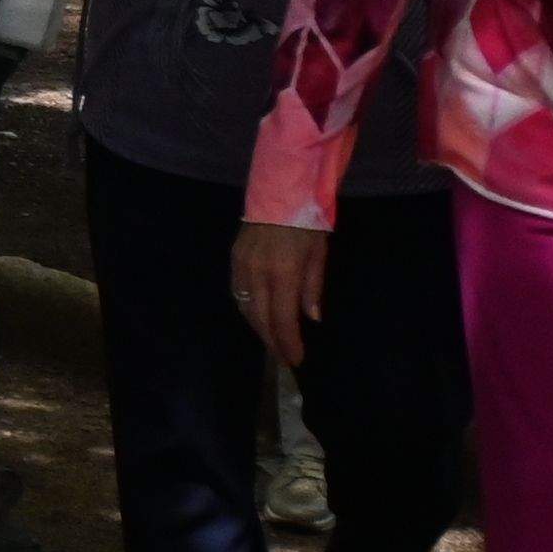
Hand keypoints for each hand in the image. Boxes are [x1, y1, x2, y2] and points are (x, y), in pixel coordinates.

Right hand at [232, 220, 330, 366]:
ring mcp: (242, 265)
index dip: (288, 343)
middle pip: (260, 317)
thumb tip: (311, 318)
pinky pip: (238, 292)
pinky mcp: (234, 258)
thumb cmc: (307, 223)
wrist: (281, 191)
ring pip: (245, 307)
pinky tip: (257, 316)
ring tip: (271, 341)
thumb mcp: (318, 254)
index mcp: (283, 272)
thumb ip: (313, 287)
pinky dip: (248, 309)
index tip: (295, 360)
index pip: (282, 318)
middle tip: (283, 358)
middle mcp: (257, 272)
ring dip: (258, 327)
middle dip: (272, 341)